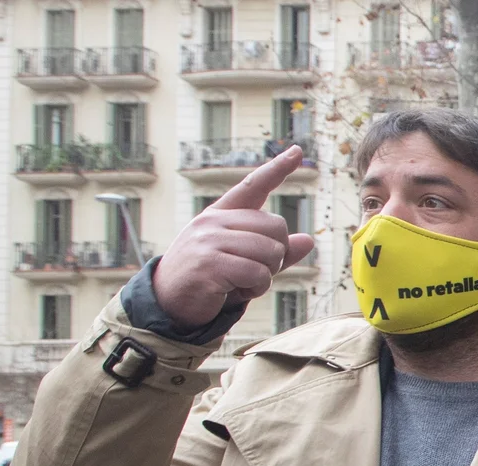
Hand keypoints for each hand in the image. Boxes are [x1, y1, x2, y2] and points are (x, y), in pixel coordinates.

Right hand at [152, 145, 317, 329]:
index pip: (252, 186)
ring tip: (243, 282)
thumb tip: (308, 239)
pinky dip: (257, 288)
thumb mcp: (244, 262)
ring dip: (267, 275)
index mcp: (221, 214)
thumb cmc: (211, 279)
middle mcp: (214, 221)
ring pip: (270, 251)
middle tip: (255, 271)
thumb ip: (275, 251)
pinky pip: (258, 273)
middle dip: (277, 255)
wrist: (169, 302)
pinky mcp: (210, 264)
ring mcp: (210, 240)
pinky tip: (238, 291)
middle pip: (276, 227)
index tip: (297, 151)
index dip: (277, 169)